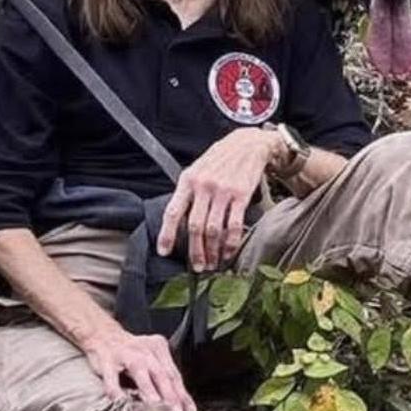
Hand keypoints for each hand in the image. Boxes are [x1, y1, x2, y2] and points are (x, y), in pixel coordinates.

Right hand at [80, 320, 196, 410]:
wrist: (102, 334)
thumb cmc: (131, 353)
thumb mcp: (150, 361)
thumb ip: (162, 381)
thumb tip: (178, 405)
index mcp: (158, 349)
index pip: (174, 374)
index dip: (182, 394)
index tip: (189, 410)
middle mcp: (144, 350)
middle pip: (161, 373)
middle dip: (170, 393)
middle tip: (176, 410)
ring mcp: (125, 353)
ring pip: (139, 370)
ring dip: (148, 387)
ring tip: (154, 403)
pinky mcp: (106, 360)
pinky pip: (111, 376)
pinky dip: (115, 389)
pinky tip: (120, 400)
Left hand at [157, 128, 275, 272]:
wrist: (248, 144)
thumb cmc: (220, 158)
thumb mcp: (197, 168)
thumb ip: (187, 191)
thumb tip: (177, 219)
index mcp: (188, 180)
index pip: (173, 211)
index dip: (167, 234)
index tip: (163, 251)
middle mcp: (203, 186)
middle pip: (195, 226)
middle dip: (194, 251)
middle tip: (196, 267)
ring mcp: (223, 191)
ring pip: (213, 230)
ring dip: (212, 251)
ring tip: (212, 263)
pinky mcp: (241, 195)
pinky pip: (234, 225)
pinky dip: (230, 243)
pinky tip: (228, 252)